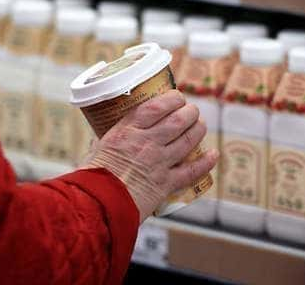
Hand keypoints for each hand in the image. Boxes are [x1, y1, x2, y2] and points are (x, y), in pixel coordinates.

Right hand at [85, 90, 218, 220]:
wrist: (96, 206)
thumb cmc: (90, 179)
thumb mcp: (95, 150)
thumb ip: (105, 142)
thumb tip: (102, 139)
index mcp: (127, 131)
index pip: (156, 106)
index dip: (172, 99)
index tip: (177, 97)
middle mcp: (146, 143)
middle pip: (178, 120)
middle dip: (190, 112)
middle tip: (192, 111)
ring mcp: (159, 162)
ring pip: (188, 140)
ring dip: (199, 130)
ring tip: (201, 125)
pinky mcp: (165, 184)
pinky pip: (192, 171)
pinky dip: (205, 162)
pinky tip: (213, 154)